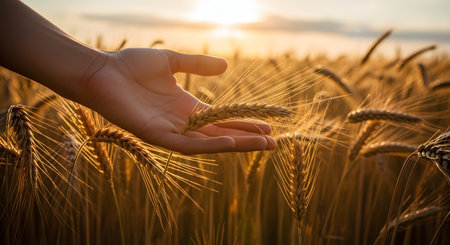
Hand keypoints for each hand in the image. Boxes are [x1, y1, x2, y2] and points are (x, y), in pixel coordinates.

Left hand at [81, 48, 274, 153]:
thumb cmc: (130, 66)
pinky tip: (230, 143)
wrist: (101, 71)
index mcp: (186, 108)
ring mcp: (170, 131)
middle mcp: (181, 123)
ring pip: (209, 144)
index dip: (243, 123)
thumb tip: (225, 67)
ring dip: (236, 145)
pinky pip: (188, 145)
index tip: (267, 124)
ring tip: (263, 145)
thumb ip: (197, 65)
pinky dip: (210, 146)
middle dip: (247, 139)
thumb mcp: (171, 62)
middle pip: (220, 135)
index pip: (221, 120)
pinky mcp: (157, 136)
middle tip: (274, 143)